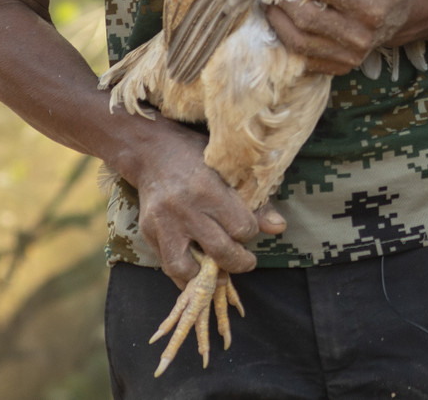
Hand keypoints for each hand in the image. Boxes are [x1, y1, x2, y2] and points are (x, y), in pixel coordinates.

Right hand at [127, 122, 286, 286]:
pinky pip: (166, 266)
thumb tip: (278, 228)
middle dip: (239, 262)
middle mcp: (184, 209)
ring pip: (186, 267)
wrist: (151, 151)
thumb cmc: (197, 157)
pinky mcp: (148, 233)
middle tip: (246, 261)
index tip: (248, 229)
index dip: (250, 233)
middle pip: (219, 251)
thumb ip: (256, 201)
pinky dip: (183, 275)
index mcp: (208, 189)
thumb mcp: (229, 170)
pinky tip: (197, 271)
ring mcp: (163, 223)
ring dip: (206, 276)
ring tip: (219, 272)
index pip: (241, 227)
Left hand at [266, 0, 424, 75]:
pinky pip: (304, 58)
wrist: (402, 20)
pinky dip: (287, 40)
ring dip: (278, 21)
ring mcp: (350, 56)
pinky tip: (282, 23)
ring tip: (270, 3)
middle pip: (307, 18)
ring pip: (299, 42)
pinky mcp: (340, 67)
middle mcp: (361, 36)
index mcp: (373, 8)